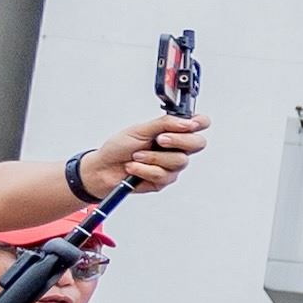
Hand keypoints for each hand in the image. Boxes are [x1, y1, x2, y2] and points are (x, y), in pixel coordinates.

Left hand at [84, 114, 210, 197]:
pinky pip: (162, 175)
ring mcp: (171, 165)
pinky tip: (134, 167)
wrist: (103, 168)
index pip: (198, 124)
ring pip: (179, 161)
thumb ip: (165, 123)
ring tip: (137, 156)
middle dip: (178, 140)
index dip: (199, 123)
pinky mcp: (163, 180)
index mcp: (172, 131)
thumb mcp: (140, 129)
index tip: (190, 124)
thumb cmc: (119, 147)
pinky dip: (144, 169)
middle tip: (160, 140)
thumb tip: (186, 122)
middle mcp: (175, 148)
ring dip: (153, 157)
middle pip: (197, 143)